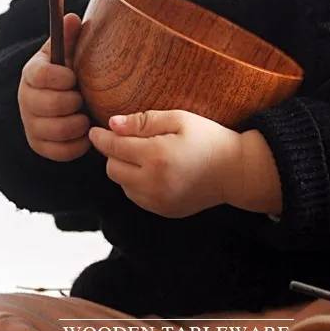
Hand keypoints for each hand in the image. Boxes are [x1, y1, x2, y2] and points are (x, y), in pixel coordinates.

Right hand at [18, 13, 90, 160]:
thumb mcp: (65, 53)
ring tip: (86, 115)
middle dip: (72, 101)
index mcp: (32, 73)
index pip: (41, 75)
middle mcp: (26, 100)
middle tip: (83, 97)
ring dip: (78, 124)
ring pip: (56, 130)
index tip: (74, 76)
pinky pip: (60, 151)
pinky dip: (78, 144)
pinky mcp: (39, 146)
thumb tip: (72, 19)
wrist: (54, 99)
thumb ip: (69, 38)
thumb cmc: (64, 73)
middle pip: (50, 105)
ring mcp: (31, 125)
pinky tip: (84, 133)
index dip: (62, 77)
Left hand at [88, 110, 281, 218]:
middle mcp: (153, 183)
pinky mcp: (163, 211)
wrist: (235, 171)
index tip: (94, 130)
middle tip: (123, 139)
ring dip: (123, 169)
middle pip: (112, 169)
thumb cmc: (209, 139)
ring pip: (122, 185)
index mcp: (156, 156)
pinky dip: (135, 184)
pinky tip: (150, 171)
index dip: (101, 138)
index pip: (114, 147)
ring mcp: (158, 201)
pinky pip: (136, 197)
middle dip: (112, 153)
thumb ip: (144, 121)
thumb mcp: (179, 119)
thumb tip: (112, 124)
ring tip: (140, 155)